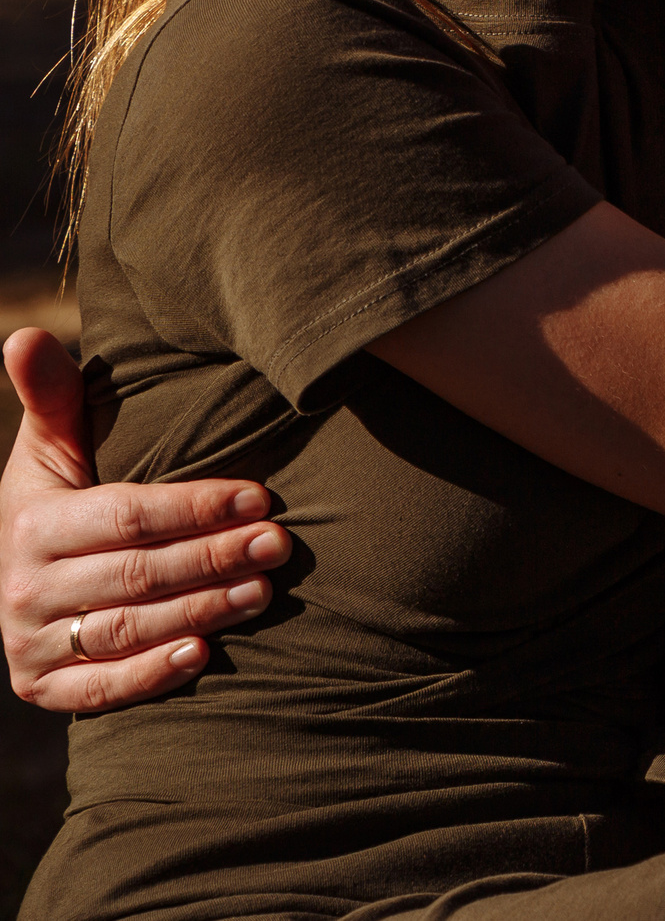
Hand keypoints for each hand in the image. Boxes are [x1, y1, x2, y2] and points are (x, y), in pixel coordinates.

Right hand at [4, 327, 286, 711]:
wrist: (31, 579)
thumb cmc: (63, 499)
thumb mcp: (52, 449)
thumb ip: (53, 397)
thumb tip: (23, 332)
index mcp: (29, 525)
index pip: (126, 515)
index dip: (195, 506)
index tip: (260, 496)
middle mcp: (23, 589)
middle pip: (137, 573)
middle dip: (214, 557)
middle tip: (280, 542)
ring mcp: (31, 644)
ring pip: (127, 630)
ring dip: (202, 611)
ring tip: (265, 590)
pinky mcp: (45, 688)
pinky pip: (100, 691)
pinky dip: (151, 675)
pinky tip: (204, 655)